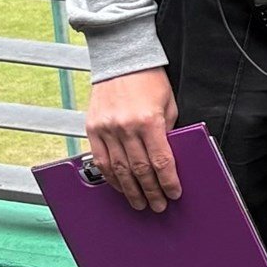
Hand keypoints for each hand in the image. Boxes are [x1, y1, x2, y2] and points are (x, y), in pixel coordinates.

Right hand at [85, 68, 179, 212]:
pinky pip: (100, 161)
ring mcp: (107, 130)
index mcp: (149, 121)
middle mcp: (126, 128)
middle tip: (157, 205)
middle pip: (140, 170)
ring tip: (139, 202)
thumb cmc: (150, 80)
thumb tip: (167, 156)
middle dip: (151, 191)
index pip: (161, 161)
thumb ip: (168, 131)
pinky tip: (119, 186)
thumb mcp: (169, 104)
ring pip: (118, 170)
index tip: (174, 193)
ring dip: (130, 190)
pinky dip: (110, 177)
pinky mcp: (92, 130)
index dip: (168, 181)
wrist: (121, 61)